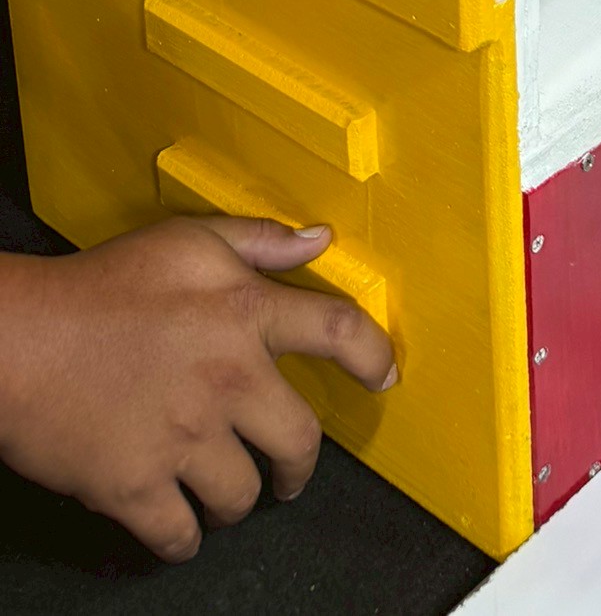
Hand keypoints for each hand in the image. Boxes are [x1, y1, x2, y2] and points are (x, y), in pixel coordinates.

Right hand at [0, 216, 396, 560]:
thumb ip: (258, 242)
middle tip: (289, 473)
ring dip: (238, 500)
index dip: (373, 357)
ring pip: (242, 495)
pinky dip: (185, 538)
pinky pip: (181, 535)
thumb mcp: (185, 240)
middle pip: (300, 442)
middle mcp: (227, 378)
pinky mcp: (136, 486)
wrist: (16, 341)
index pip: (337, 332)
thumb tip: (319, 240)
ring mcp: (183, 437)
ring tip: (226, 493)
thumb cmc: (98, 287)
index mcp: (243, 313)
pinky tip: (179, 524)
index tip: (385, 377)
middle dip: (299, 466)